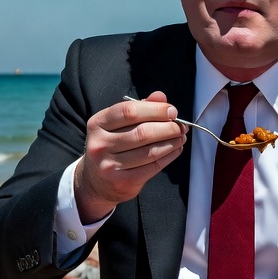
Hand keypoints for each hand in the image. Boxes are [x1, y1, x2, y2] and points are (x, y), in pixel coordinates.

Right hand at [74, 91, 186, 222]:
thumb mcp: (118, 124)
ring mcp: (109, 165)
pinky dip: (168, 157)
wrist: (96, 181)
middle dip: (168, 127)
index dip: (155, 110)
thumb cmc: (111, 146)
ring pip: (149, 151)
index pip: (129, 111)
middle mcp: (100, 144)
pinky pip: (152, 167)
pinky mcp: (122, 181)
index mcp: (98, 124)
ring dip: (171, 142)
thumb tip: (161, 97)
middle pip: (142, 132)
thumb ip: (139, 108)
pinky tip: (176, 150)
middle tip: (181, 126)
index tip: (172, 111)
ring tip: (181, 137)